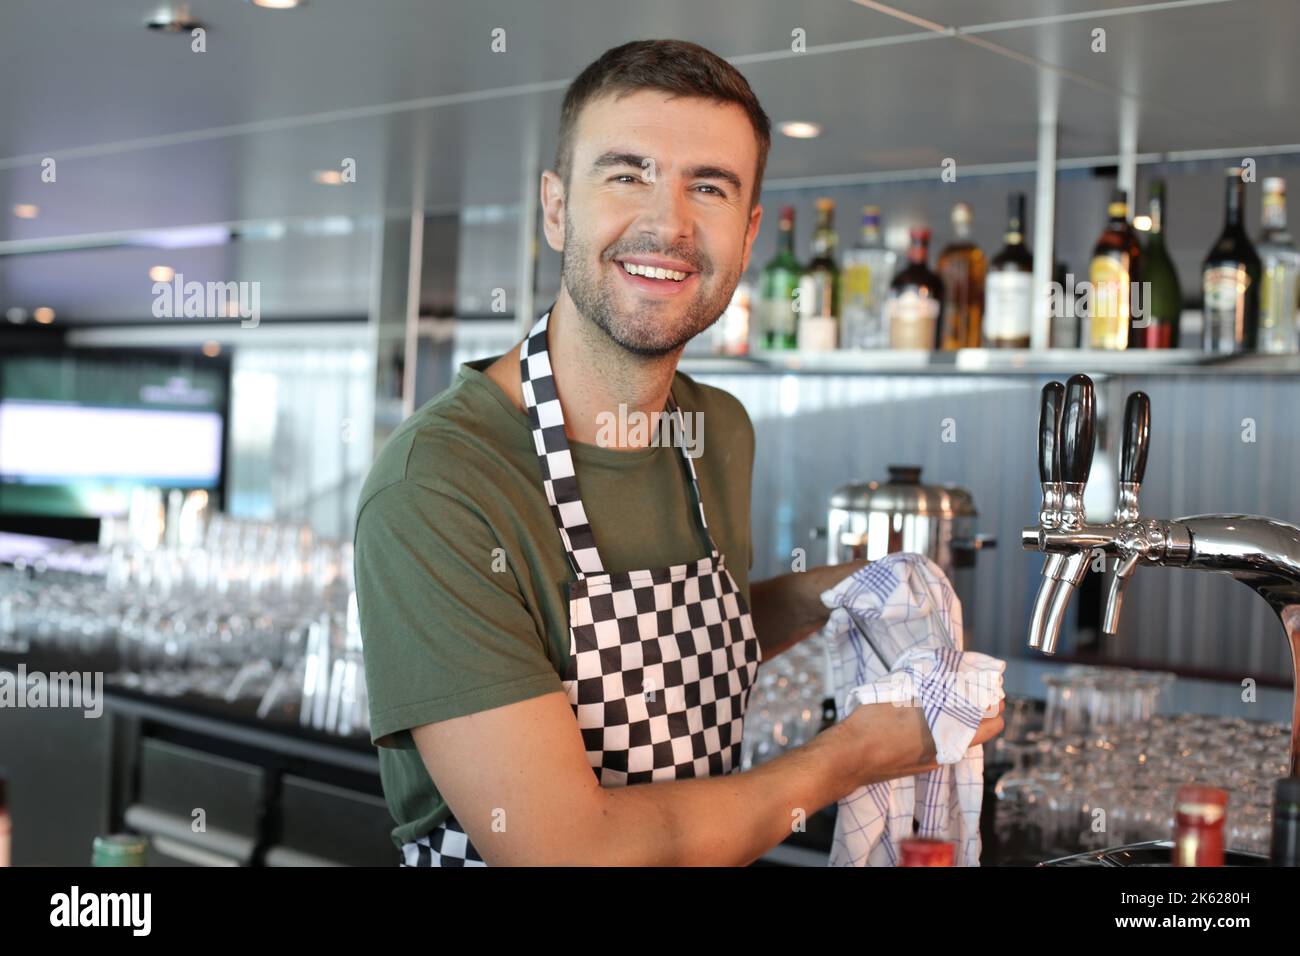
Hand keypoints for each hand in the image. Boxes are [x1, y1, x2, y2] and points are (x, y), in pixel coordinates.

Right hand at [841, 698, 1004, 789]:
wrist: (846, 758)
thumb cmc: (871, 725)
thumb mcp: (899, 693)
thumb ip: (925, 684)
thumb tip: (939, 670)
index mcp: (947, 736)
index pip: (991, 724)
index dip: (995, 704)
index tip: (991, 689)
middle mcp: (945, 752)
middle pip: (978, 732)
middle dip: (979, 711)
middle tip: (972, 691)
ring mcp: (930, 761)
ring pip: (958, 739)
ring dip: (959, 721)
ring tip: (947, 699)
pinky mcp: (916, 766)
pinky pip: (940, 746)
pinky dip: (941, 731)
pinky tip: (924, 717)